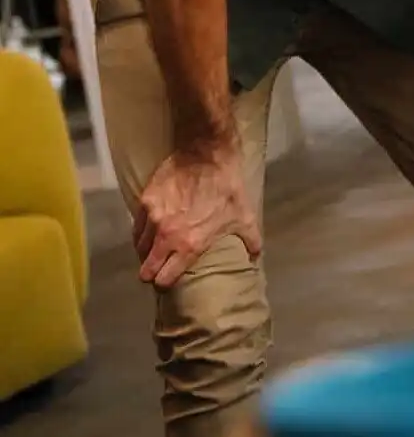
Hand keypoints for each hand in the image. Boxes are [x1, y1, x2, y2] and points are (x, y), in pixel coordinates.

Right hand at [133, 138, 259, 288]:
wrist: (207, 153)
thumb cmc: (228, 186)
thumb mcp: (245, 215)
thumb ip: (250, 240)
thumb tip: (255, 257)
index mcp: (189, 245)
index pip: (165, 279)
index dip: (166, 283)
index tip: (170, 280)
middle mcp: (166, 237)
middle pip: (146, 270)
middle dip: (152, 273)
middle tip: (160, 268)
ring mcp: (152, 219)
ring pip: (139, 249)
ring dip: (146, 253)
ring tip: (156, 250)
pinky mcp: (144, 202)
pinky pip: (136, 228)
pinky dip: (141, 234)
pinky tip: (150, 232)